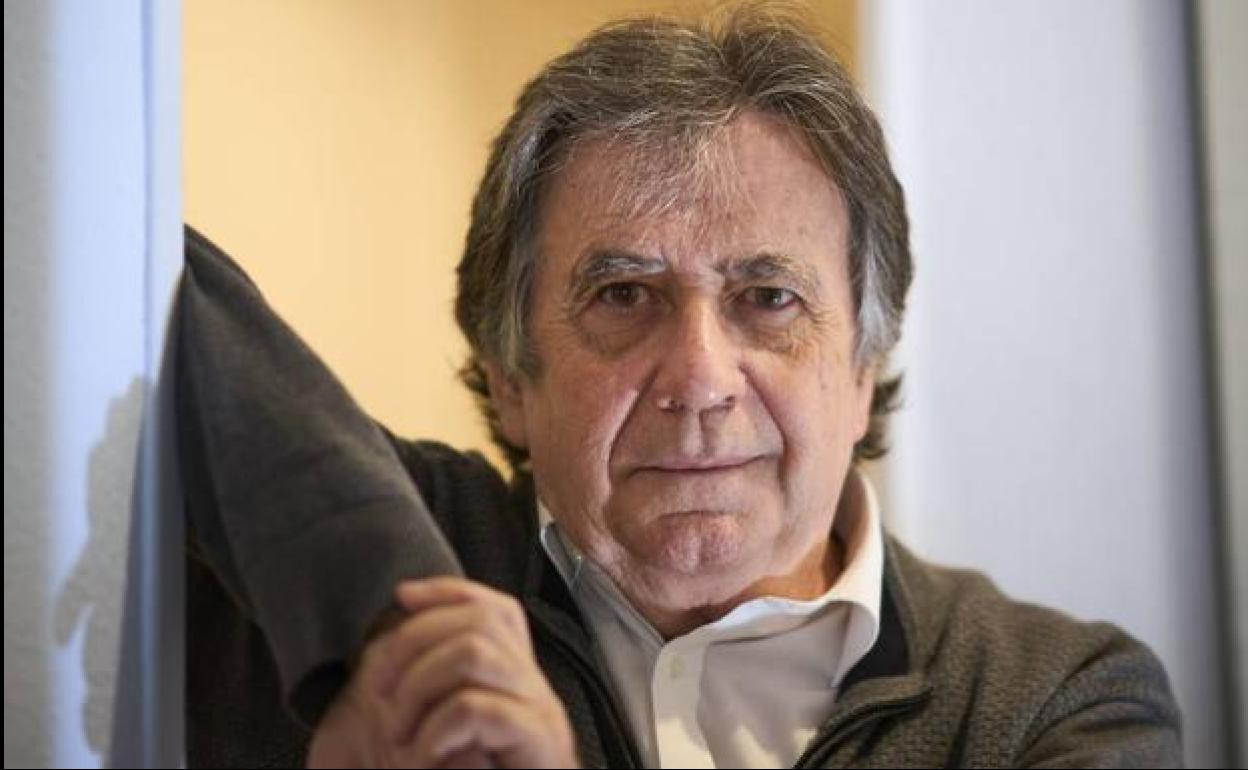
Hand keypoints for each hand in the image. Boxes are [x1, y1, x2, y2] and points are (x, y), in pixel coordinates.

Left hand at [307, 577, 577, 768]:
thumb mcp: (440, 716)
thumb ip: (433, 667)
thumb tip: (408, 596)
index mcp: (514, 677)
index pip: (494, 608)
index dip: (448, 592)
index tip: (402, 597)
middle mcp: (534, 686)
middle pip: (480, 620)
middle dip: (415, 640)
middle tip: (378, 689)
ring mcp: (541, 712)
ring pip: (473, 653)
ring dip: (418, 685)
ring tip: (398, 730)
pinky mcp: (541, 742)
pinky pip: (478, 708)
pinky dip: (437, 726)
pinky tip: (426, 751)